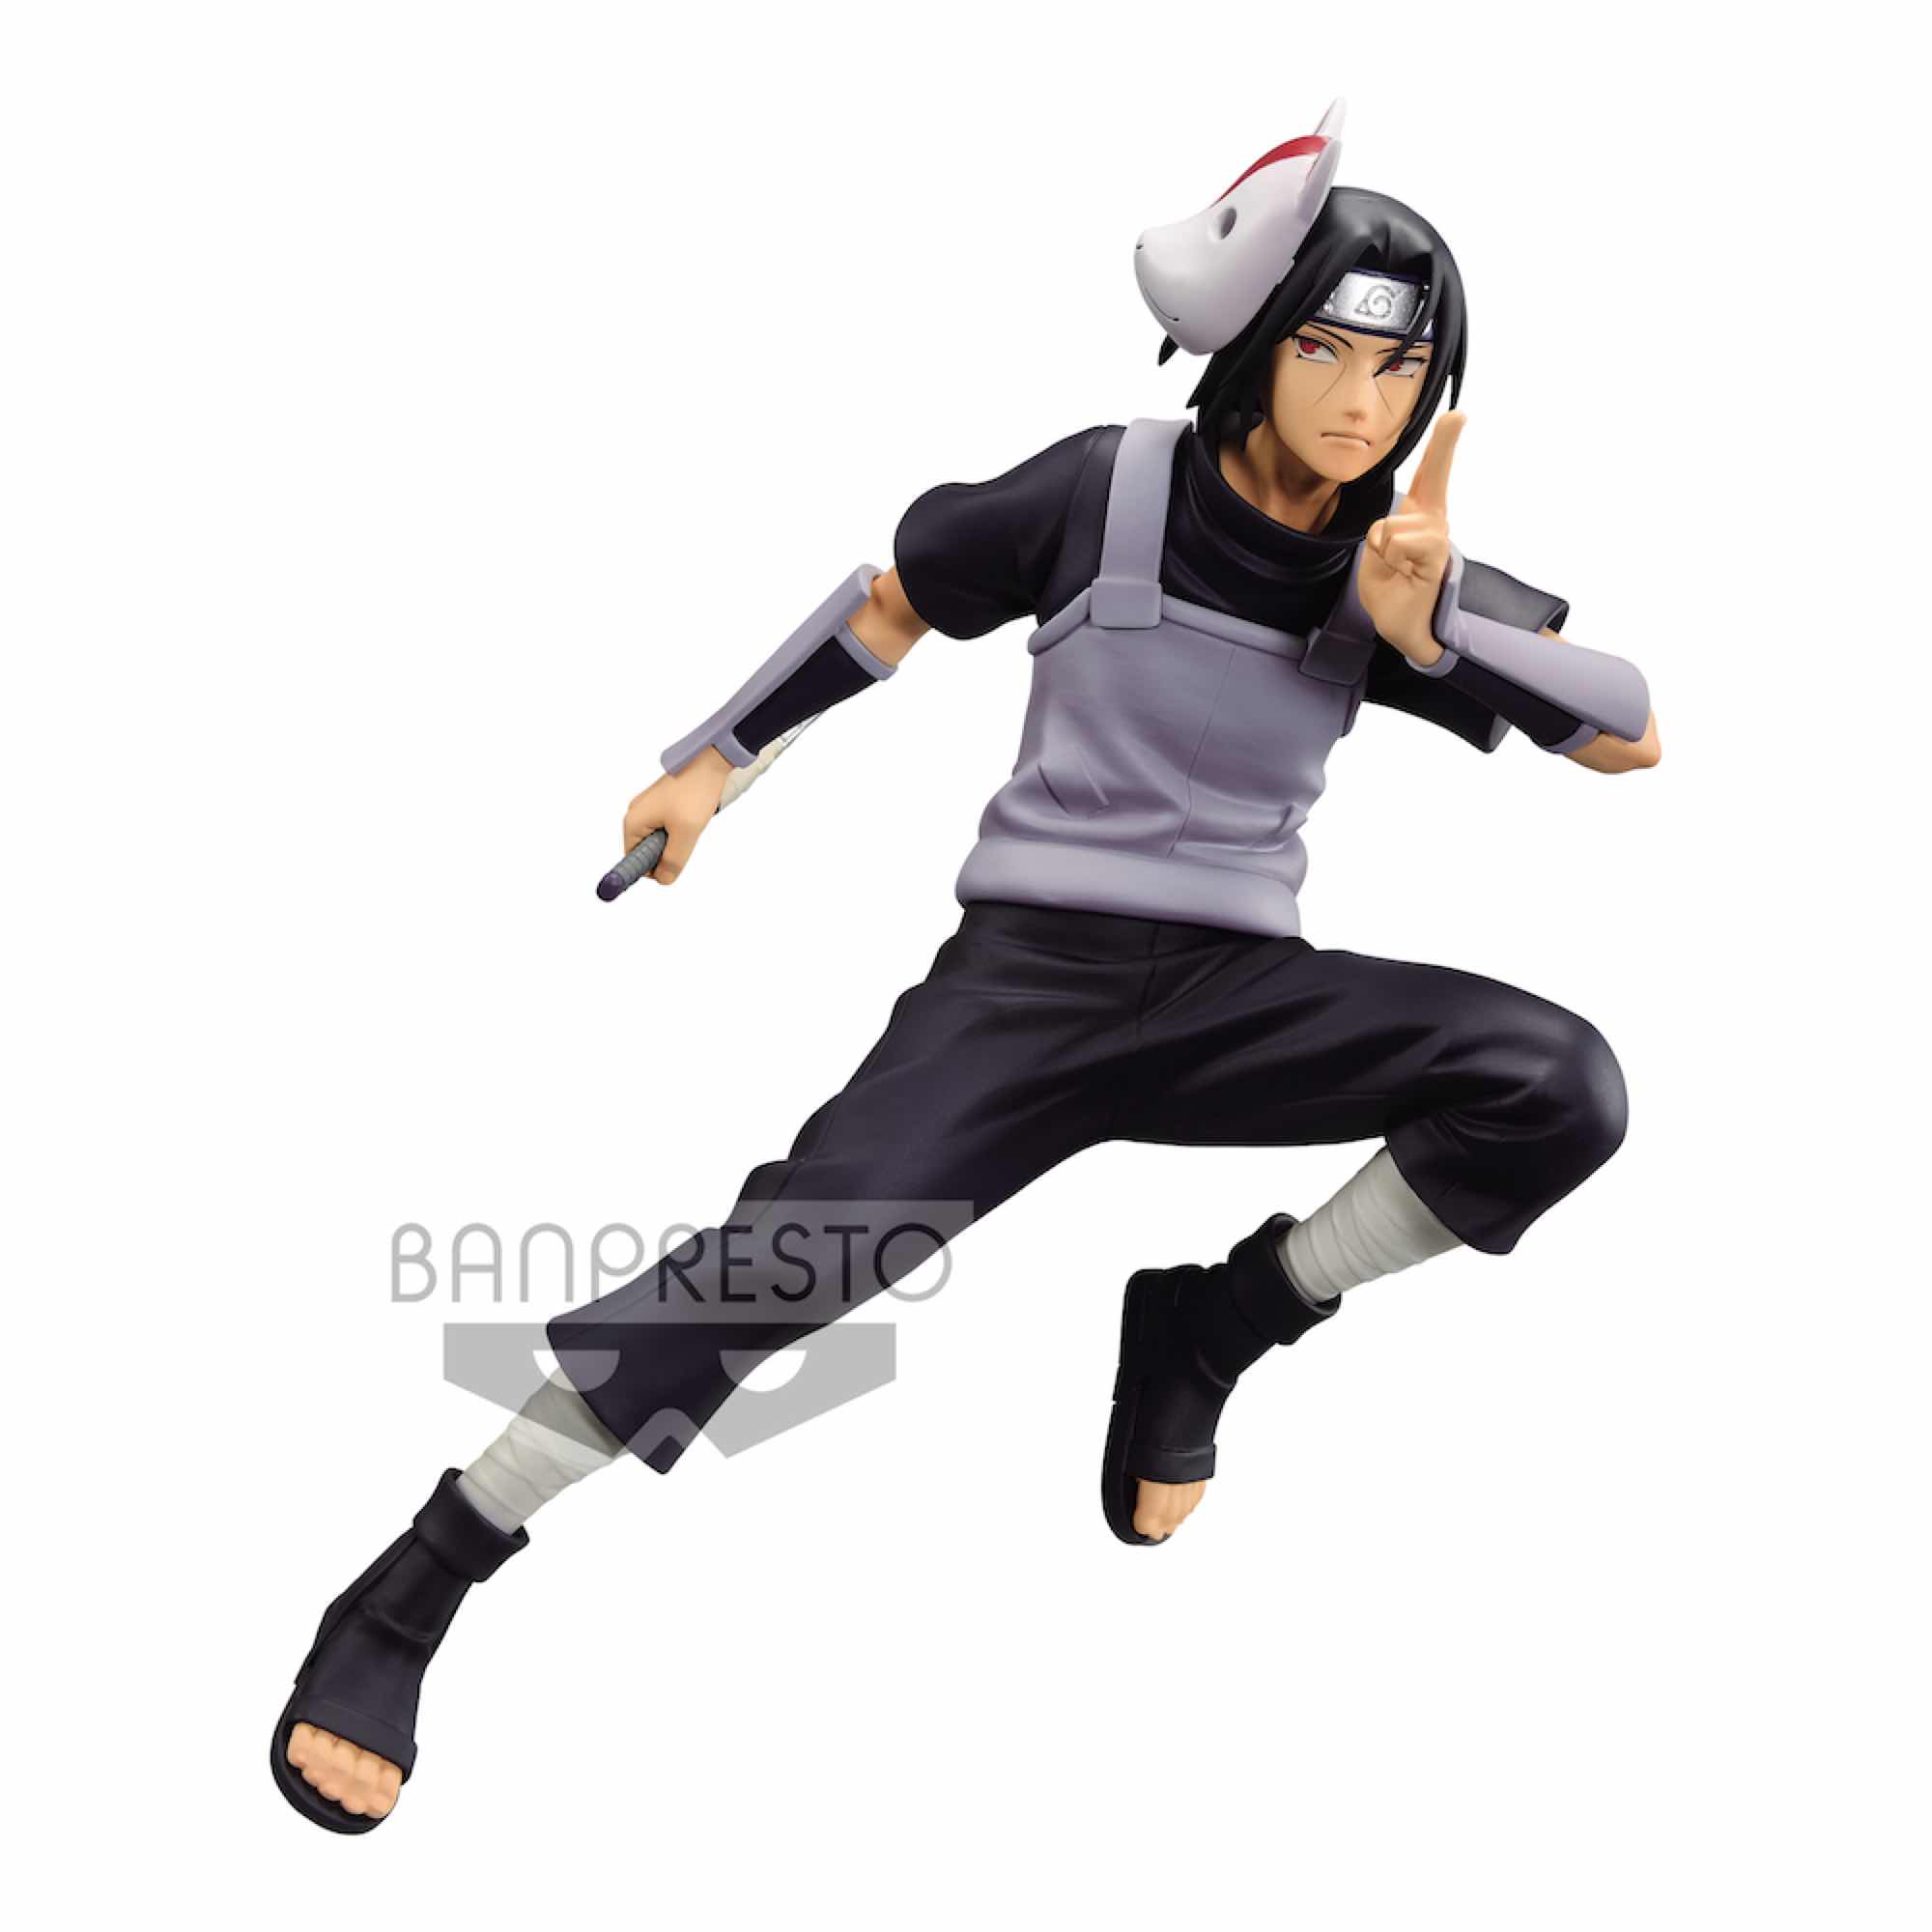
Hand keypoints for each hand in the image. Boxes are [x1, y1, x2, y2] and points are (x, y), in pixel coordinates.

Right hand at [620, 745, 730, 885]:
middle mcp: (635, 814)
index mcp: (633, 822)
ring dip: (674, 841)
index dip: (652, 868)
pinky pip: (664, 828)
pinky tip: (689, 819)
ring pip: (657, 840)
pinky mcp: (659, 803)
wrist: (710, 762)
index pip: (633, 860)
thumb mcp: (685, 834)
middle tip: (684, 838)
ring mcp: (646, 807)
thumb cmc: (694, 793)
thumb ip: (673, 861)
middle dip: (666, 853)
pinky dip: (677, 830)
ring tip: (688, 826)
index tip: (671, 863)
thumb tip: (663, 880)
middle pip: (646, 851)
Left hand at [1357, 410, 1464, 666]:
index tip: (1458, 414)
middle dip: (1419, 479)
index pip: (1432, 472)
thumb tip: (1394, 527)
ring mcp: (1438, 536)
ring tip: (1397, 568)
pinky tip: (1405, 573)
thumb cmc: (1390, 586)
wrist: (1399, 624)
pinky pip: (1399, 541)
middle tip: (1438, 461)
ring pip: (1389, 526)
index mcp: (1419, 515)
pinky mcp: (1436, 554)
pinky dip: (1391, 559)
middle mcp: (1434, 520)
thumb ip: (1384, 528)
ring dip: (1382, 552)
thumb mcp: (1377, 550)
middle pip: (1423, 482)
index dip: (1444, 442)